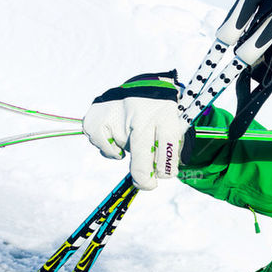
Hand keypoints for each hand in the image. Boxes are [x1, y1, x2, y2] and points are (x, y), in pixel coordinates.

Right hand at [82, 71, 187, 189]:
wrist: (143, 86)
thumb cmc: (160, 114)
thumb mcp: (173, 125)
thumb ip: (169, 148)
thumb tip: (160, 174)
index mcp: (164, 113)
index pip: (167, 143)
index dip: (166, 166)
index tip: (164, 176)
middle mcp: (140, 112)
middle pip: (141, 150)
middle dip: (144, 175)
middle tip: (147, 184)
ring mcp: (117, 112)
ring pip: (120, 148)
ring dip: (126, 152)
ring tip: (132, 139)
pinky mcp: (97, 115)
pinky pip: (102, 144)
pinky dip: (109, 148)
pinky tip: (116, 139)